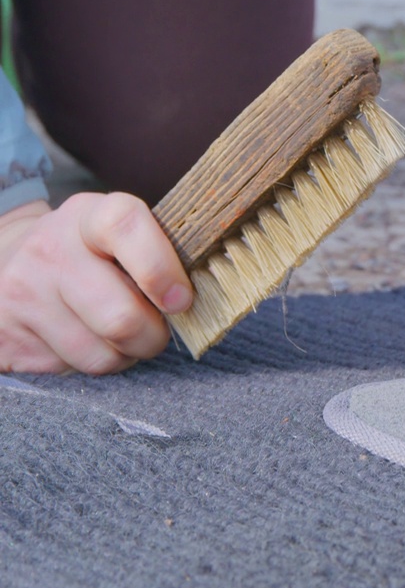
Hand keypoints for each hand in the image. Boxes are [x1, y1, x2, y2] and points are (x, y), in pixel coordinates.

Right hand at [0, 193, 191, 373]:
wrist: (7, 261)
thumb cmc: (90, 254)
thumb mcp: (121, 235)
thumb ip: (162, 254)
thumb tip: (202, 297)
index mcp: (87, 217)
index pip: (125, 226)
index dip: (160, 269)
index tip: (180, 300)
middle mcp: (49, 251)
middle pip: (120, 318)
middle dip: (152, 336)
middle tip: (155, 330)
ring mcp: (22, 294)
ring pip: (101, 355)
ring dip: (124, 356)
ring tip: (118, 335)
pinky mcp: (7, 336)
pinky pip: (72, 371)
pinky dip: (92, 363)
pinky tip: (84, 340)